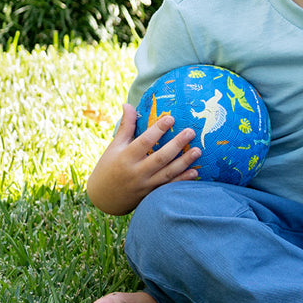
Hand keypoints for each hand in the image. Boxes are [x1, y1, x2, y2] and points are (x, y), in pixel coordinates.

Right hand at [85, 103, 201, 215]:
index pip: (144, 142)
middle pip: (160, 158)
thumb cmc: (108, 167)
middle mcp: (136, 172)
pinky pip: (168, 187)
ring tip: (198, 150)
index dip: (158, 130)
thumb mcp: (114, 146)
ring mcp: (145, 185)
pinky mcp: (151, 195)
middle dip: (176, 144)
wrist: (104, 198)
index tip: (171, 118)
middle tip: (191, 132)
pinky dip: (181, 180)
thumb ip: (125, 127)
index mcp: (126, 157)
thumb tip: (128, 104)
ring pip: (167, 173)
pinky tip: (194, 173)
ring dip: (184, 162)